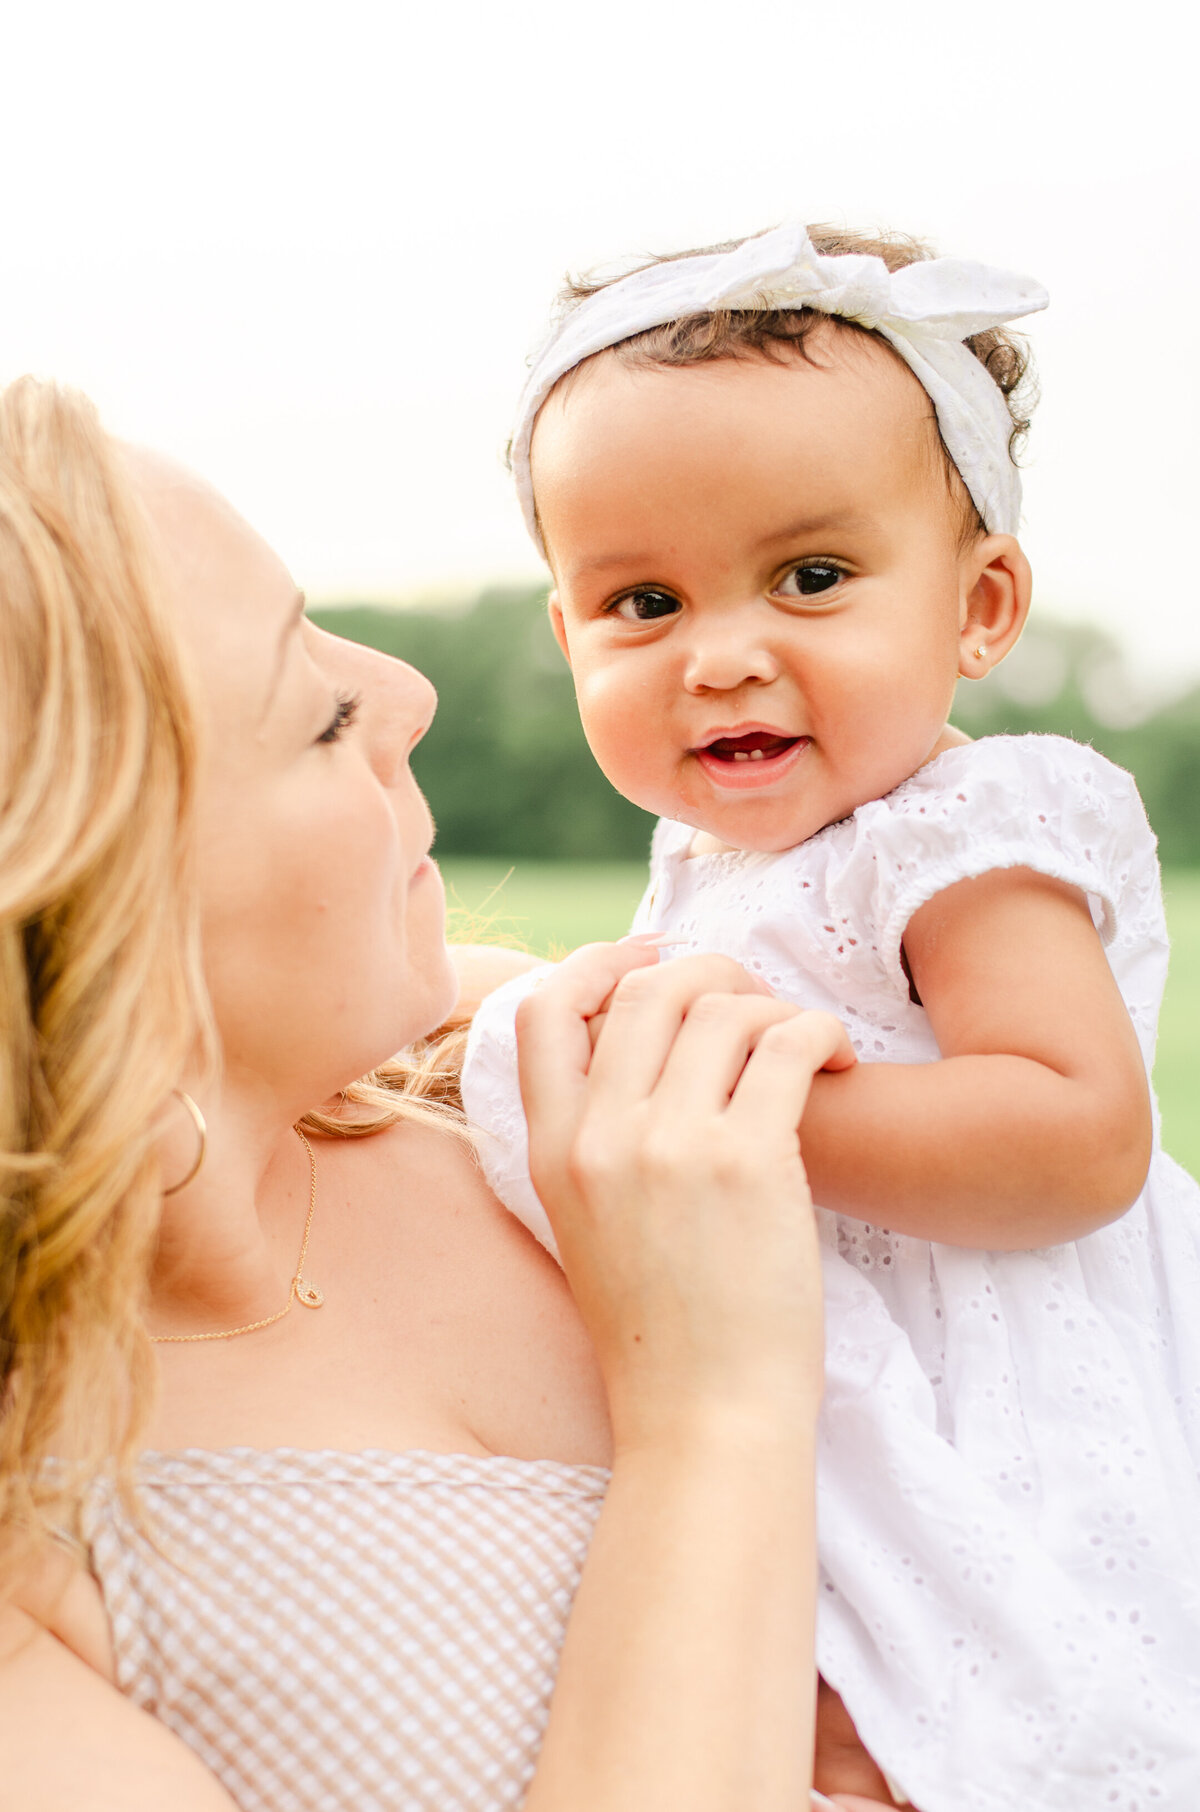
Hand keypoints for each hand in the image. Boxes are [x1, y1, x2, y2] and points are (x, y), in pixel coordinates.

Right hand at [516, 942, 855, 1451]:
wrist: (707, 1420)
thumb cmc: (663, 1336)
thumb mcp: (588, 1229)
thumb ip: (597, 1143)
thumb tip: (645, 1056)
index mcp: (552, 1152)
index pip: (541, 1009)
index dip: (597, 964)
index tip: (649, 961)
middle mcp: (600, 1137)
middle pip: (644, 989)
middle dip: (706, 972)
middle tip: (750, 998)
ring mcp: (670, 1145)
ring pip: (720, 1006)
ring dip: (771, 1005)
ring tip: (802, 1043)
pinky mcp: (749, 1161)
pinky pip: (787, 1043)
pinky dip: (820, 1033)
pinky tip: (836, 1062)